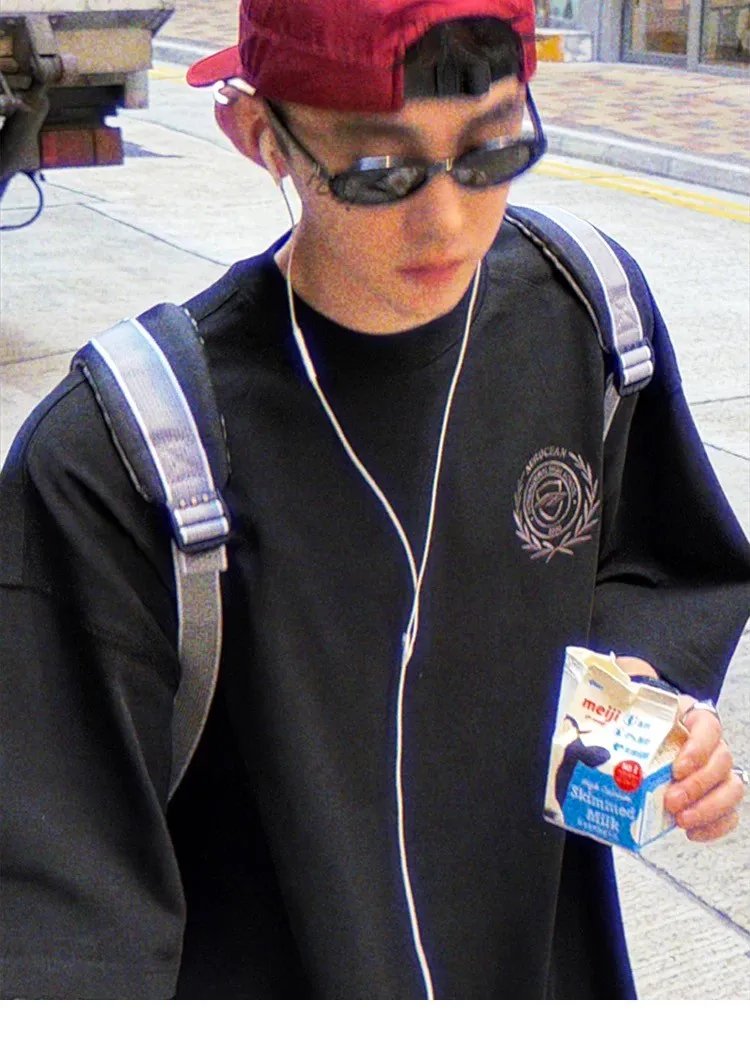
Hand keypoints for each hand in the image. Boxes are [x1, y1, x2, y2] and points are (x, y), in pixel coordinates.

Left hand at [616, 656, 744, 842]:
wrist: (634, 733)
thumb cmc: (634, 714)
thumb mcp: (627, 693)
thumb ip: (623, 680)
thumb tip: (613, 669)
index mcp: (691, 717)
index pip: (709, 727)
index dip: (698, 749)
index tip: (677, 768)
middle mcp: (709, 744)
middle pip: (723, 761)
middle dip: (699, 785)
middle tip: (672, 801)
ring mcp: (714, 771)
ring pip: (733, 788)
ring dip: (710, 808)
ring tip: (682, 820)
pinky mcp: (710, 797)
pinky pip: (728, 812)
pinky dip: (716, 825)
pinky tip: (693, 832)